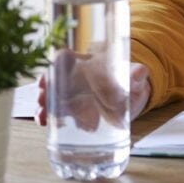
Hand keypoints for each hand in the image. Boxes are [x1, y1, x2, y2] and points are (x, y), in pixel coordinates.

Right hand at [35, 53, 150, 129]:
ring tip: (43, 115)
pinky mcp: (75, 111)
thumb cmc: (131, 82)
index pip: (66, 59)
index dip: (55, 65)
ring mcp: (74, 95)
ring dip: (45, 105)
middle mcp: (78, 78)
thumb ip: (138, 74)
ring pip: (53, 97)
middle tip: (42, 99)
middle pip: (55, 80)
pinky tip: (45, 123)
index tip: (49, 73)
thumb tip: (141, 71)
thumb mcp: (135, 77)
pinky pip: (59, 113)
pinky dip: (50, 117)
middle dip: (46, 89)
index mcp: (89, 63)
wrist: (133, 97)